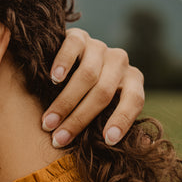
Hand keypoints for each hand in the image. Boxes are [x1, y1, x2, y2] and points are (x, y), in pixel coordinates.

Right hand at [42, 28, 144, 147]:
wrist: (71, 59)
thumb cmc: (88, 93)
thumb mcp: (105, 106)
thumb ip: (112, 120)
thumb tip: (130, 145)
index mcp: (132, 80)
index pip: (134, 100)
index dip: (122, 120)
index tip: (107, 140)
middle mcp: (120, 62)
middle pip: (103, 92)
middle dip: (78, 119)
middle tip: (58, 138)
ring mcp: (99, 47)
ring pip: (86, 75)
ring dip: (65, 102)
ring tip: (47, 121)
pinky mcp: (79, 36)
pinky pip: (73, 47)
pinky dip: (63, 63)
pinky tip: (53, 79)